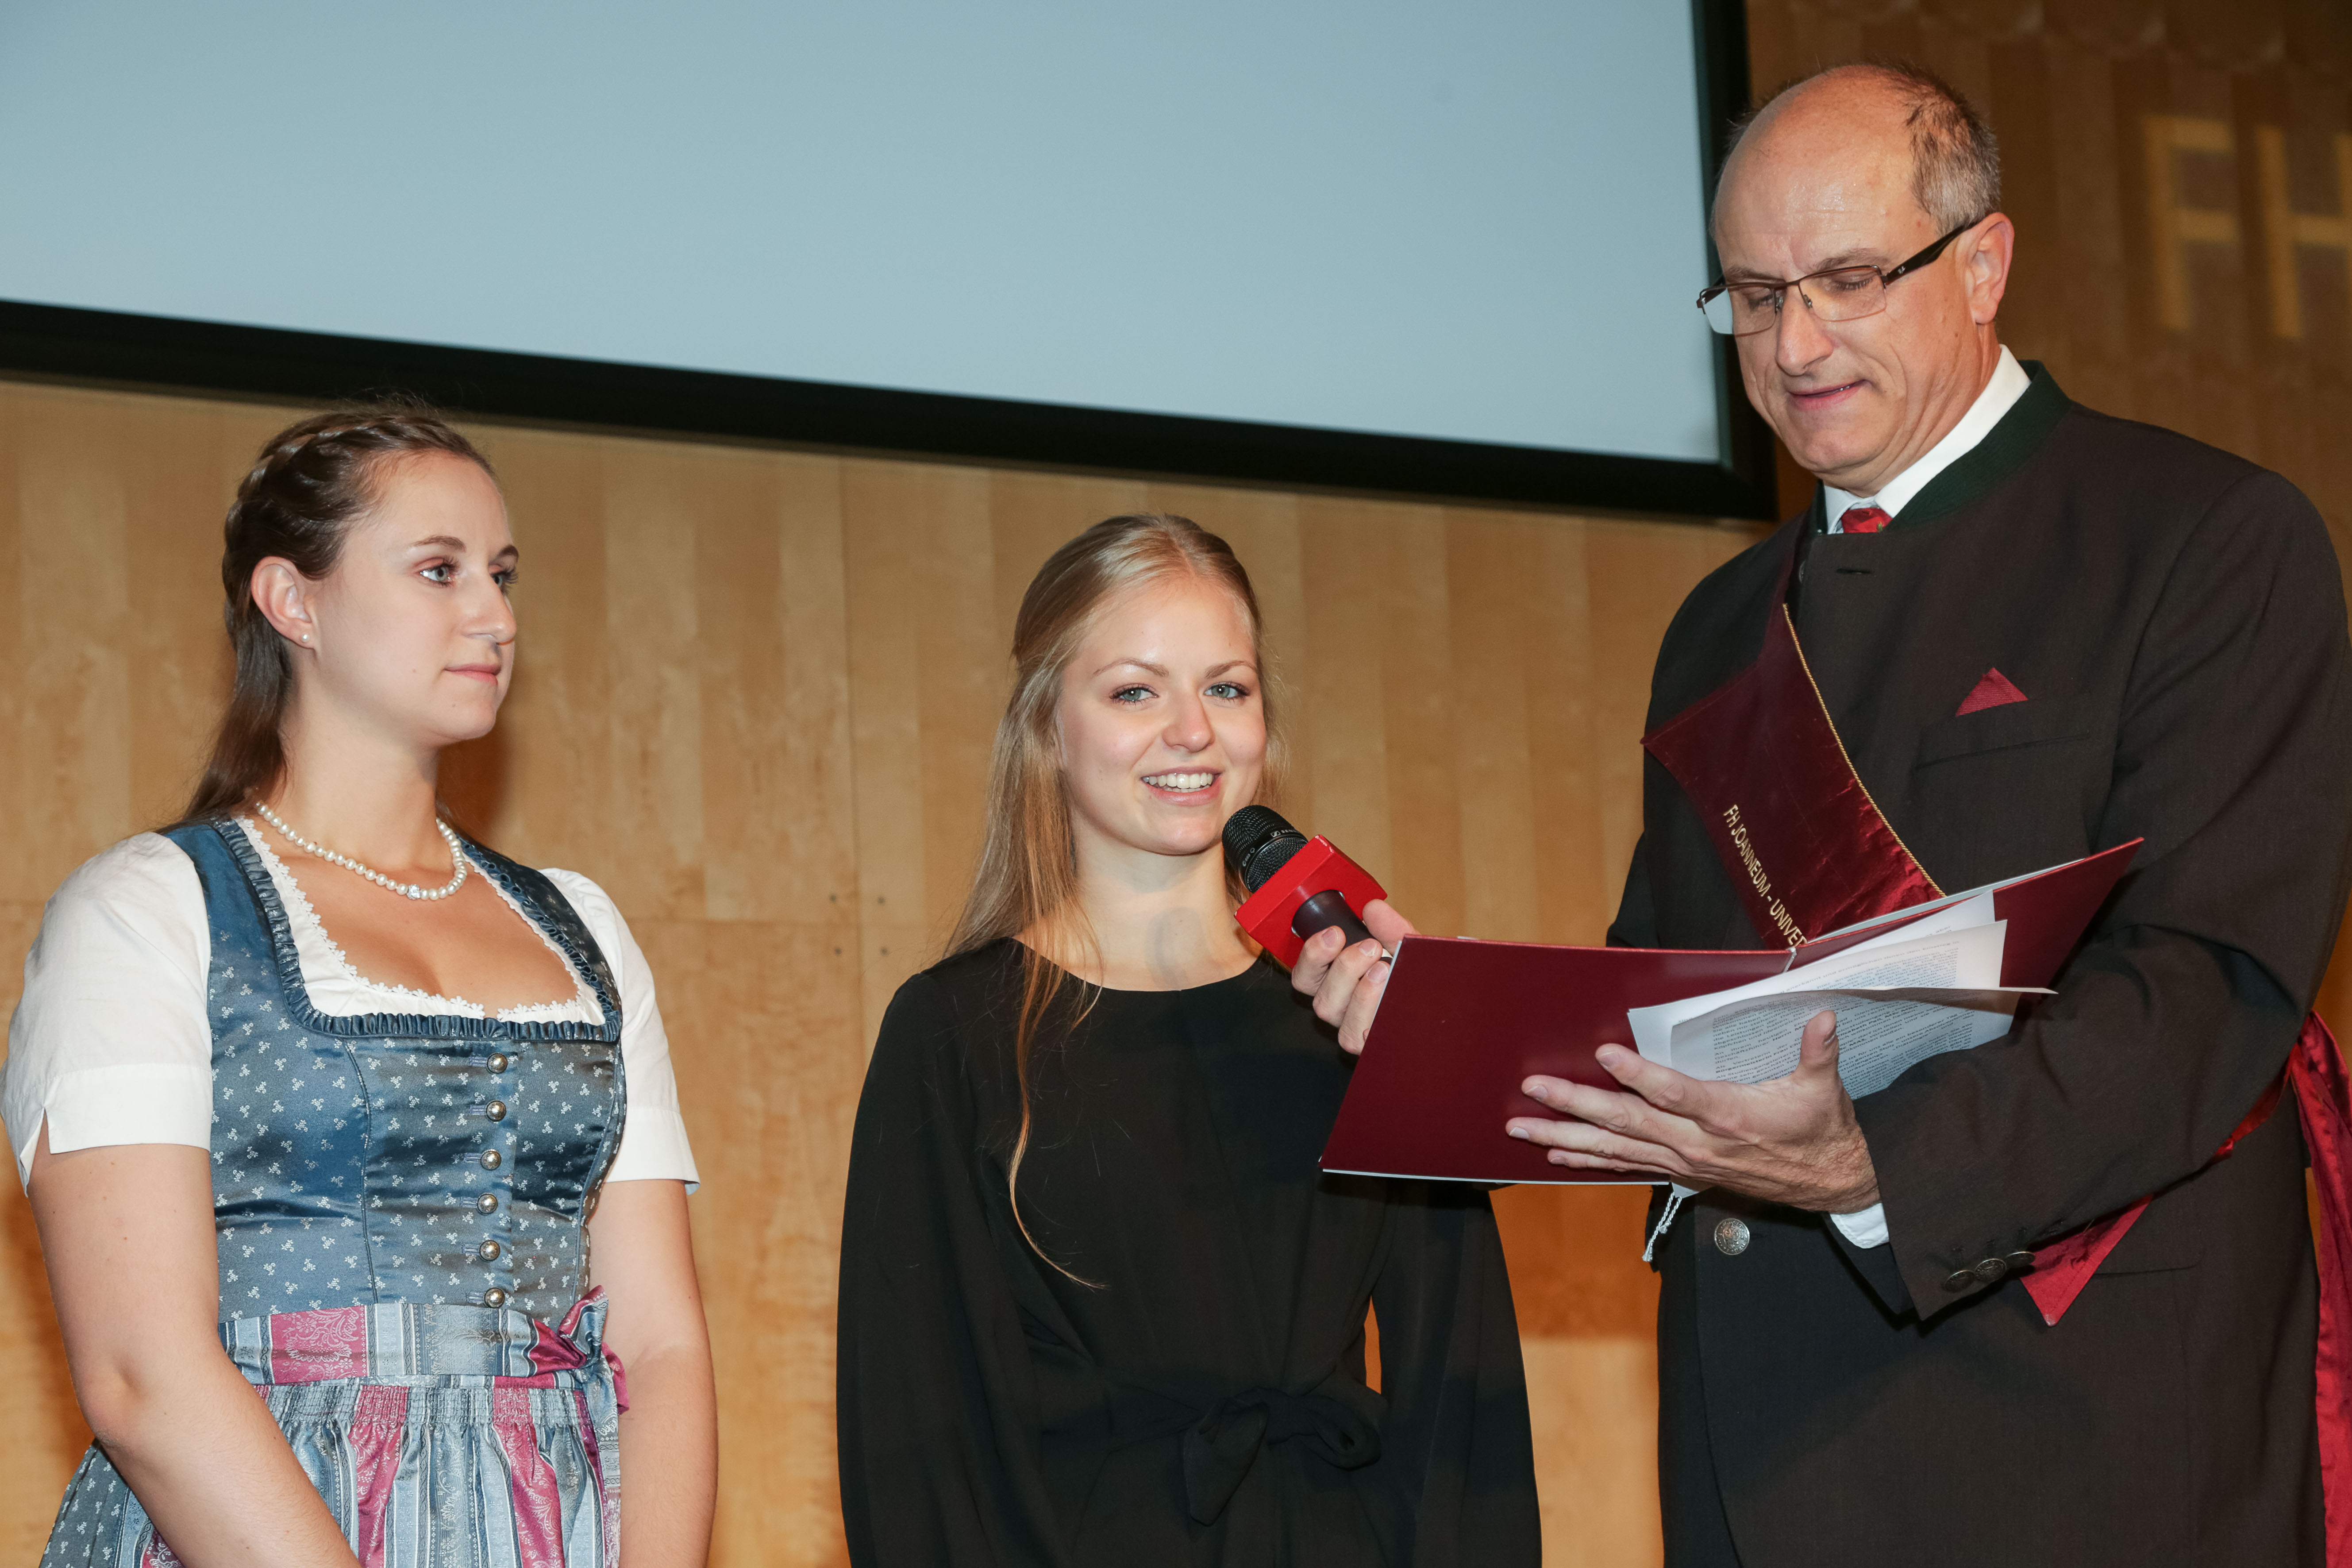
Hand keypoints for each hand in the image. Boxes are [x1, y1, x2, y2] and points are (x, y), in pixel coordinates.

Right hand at [1288, 899, 1416, 1054]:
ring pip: (1343, 1025)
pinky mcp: (1378, 1047)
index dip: (1313, 956)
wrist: (1446, 1001)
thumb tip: (1373, 909)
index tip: (1335, 934)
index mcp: (1337, 985)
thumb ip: (1389, 927)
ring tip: (1383, 970)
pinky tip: (1388, 1004)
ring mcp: (1360, 1032)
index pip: (1305, 978)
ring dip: (1361, 994)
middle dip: (1344, 969)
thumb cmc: (1416, 973)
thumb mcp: (1405, 945)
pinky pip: (1367, 1042)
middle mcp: (1343, 1012)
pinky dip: (1375, 1021)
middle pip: (1323, 1002)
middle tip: (1370, 947)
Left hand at [1504, 1009, 1880, 1211]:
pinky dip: (1588, 1160)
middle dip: (1576, 1105)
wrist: (1827, 1184)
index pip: (1675, 1094)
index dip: (1639, 1074)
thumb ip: (1818, 1052)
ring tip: (1521, 1127)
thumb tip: (1824, 1018)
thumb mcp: (1824, 1090)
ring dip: (1565, 1137)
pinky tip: (1555, 1154)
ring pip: (1615, 1149)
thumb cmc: (1821, 1131)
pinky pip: (1625, 1165)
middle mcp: (1697, 1143)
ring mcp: (1683, 1161)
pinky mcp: (1679, 1171)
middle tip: (1533, 1089)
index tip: (1604, 1053)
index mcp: (1729, 1116)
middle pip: (1627, 1123)